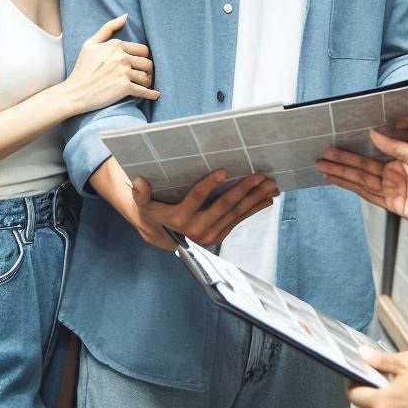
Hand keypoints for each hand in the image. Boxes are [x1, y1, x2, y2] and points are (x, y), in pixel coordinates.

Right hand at [65, 14, 159, 112]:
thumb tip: (125, 16)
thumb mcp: (90, 44)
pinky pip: (144, 90)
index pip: (142, 49)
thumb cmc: (82, 68)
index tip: (141, 65)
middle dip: (148, 70)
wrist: (75, 93)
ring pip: (146, 76)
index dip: (143, 58)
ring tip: (145, 85)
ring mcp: (124, 72)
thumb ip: (108, 28)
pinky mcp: (124, 87)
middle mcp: (121, 57)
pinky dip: (152, 94)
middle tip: (144, 75)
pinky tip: (155, 95)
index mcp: (116, 45)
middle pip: (148, 63)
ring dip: (148, 82)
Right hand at [129, 170, 278, 249]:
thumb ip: (141, 194)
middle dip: (243, 190)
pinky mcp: (220, 235)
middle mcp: (196, 230)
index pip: (196, 198)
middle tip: (259, 176)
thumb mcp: (144, 204)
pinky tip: (267, 199)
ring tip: (270, 185)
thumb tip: (138, 182)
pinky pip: (239, 220)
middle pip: (223, 206)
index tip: (224, 171)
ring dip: (254, 199)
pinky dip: (254, 209)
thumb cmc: (154, 212)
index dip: (210, 184)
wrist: (162, 236)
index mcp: (177, 219)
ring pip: (235, 214)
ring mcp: (210, 235)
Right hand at [317, 128, 407, 229]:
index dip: (350, 152)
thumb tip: (373, 134)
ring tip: (323, 169)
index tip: (333, 145)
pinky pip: (369, 196)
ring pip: (360, 181)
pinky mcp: (392, 205)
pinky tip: (341, 183)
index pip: (368, 155)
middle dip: (339, 163)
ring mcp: (390, 190)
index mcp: (397, 160)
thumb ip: (394, 146)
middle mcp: (391, 175)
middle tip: (319, 157)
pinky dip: (354, 190)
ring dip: (341, 176)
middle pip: (359, 168)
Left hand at [347, 348, 407, 407]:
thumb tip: (364, 355)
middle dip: (377, 393)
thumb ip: (381, 361)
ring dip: (393, 405)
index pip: (354, 396)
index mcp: (381, 405)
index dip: (353, 384)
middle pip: (372, 407)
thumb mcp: (406, 363)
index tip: (357, 376)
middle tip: (390, 379)